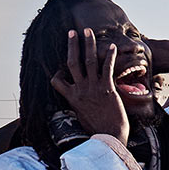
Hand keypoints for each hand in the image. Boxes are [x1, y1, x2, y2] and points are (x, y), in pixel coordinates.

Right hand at [50, 29, 129, 145]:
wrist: (109, 137)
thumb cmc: (97, 128)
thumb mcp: (81, 116)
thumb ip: (78, 104)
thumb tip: (78, 102)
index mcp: (71, 98)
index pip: (57, 80)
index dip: (57, 71)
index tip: (61, 65)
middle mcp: (80, 90)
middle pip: (72, 63)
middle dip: (72, 45)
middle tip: (72, 32)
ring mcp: (93, 88)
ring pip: (88, 61)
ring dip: (88, 44)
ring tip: (88, 31)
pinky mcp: (107, 88)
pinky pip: (107, 68)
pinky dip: (109, 56)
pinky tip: (111, 46)